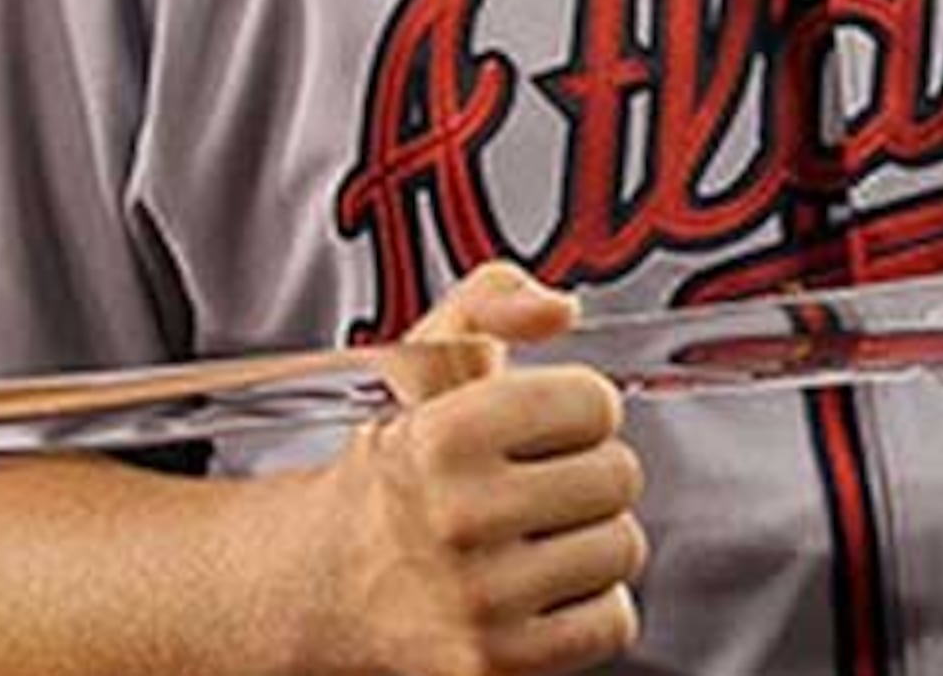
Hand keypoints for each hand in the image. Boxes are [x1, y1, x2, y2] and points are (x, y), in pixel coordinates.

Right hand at [327, 263, 645, 675]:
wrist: (320, 586)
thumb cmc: (395, 471)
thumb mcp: (421, 366)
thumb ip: (490, 303)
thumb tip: (559, 308)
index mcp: (441, 434)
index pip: (594, 403)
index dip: (577, 409)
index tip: (545, 425)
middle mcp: (457, 518)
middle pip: (618, 476)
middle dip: (586, 473)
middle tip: (538, 485)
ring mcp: (477, 600)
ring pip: (622, 548)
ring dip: (591, 540)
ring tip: (536, 538)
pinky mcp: (494, 663)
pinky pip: (613, 620)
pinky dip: (591, 607)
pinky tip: (542, 590)